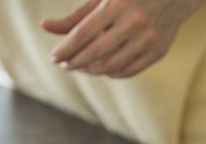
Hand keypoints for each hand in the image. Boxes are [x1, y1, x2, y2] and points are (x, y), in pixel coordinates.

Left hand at [42, 0, 202, 77]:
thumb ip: (76, 14)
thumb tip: (46, 27)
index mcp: (117, 4)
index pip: (82, 34)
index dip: (65, 49)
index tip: (54, 57)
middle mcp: (134, 23)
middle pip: (95, 53)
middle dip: (75, 62)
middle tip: (64, 64)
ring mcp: (149, 39)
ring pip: (112, 66)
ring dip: (91, 70)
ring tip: (80, 67)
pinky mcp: (159, 51)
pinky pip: (129, 71)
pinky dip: (112, 73)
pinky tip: (101, 69)